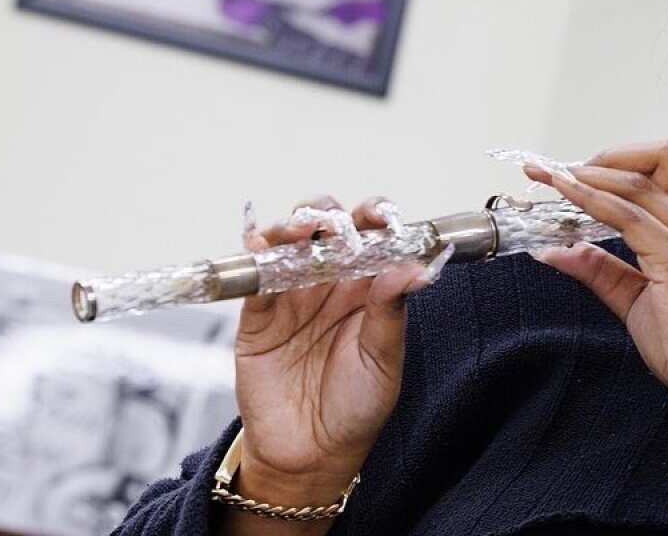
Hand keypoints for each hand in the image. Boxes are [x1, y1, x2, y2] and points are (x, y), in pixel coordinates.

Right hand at [231, 196, 443, 509]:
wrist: (311, 455)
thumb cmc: (356, 408)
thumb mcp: (384, 361)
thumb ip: (391, 312)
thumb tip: (412, 267)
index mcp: (368, 289)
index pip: (373, 238)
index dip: (375, 218)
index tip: (381, 216)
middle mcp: (330, 284)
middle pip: (326, 229)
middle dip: (329, 214)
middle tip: (337, 226)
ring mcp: (292, 296)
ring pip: (288, 243)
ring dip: (292, 226)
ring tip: (302, 230)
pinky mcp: (258, 315)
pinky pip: (254, 277)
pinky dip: (255, 255)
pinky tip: (262, 245)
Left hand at [525, 142, 667, 438]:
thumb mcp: (640, 301)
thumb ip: (604, 271)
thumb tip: (561, 251)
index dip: (624, 159)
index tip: (579, 168)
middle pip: (665, 155)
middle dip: (612, 154)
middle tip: (572, 170)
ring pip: (640, 181)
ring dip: (590, 174)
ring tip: (557, 177)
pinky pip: (628, 215)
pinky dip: (591, 199)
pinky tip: (567, 195)